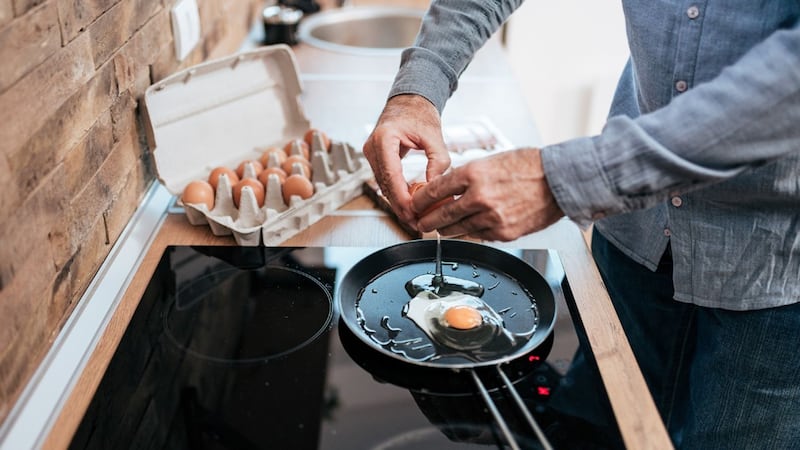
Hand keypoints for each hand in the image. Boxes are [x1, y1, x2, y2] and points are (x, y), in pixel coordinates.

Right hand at [363, 94, 449, 224]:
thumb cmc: (419, 113)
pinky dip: (397, 193)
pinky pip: (385, 181)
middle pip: (385, 185)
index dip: (401, 198)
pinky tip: (410, 204)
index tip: (412, 213)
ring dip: (398, 203)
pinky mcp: (376, 159)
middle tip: (416, 223)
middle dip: (400, 206)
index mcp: (384, 139)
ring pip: (384, 186)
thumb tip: (435, 185)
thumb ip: (438, 160)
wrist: (409, 101)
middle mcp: (373, 147)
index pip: (391, 176)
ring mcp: (371, 154)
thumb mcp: (434, 136)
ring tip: (415, 218)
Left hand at [411, 148, 564, 240]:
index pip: (435, 190)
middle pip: (442, 215)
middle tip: (421, 223)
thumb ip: (468, 176)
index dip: (421, 200)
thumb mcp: (491, 161)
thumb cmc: (528, 166)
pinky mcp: (503, 232)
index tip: (415, 204)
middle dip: (427, 221)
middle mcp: (479, 196)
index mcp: (473, 173)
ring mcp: (491, 217)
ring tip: (440, 229)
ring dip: (445, 230)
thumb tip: (447, 189)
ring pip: (457, 230)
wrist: (558, 180)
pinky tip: (465, 230)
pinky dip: (469, 233)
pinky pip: (477, 236)